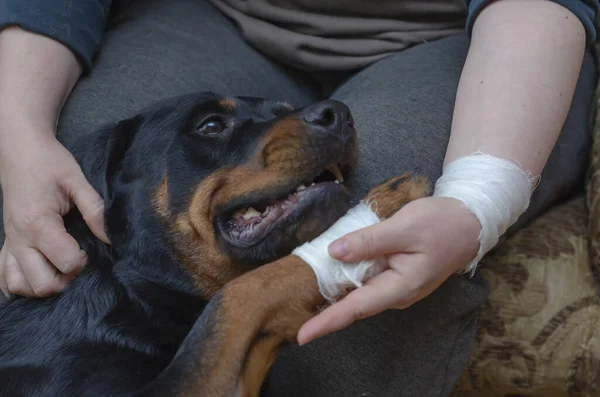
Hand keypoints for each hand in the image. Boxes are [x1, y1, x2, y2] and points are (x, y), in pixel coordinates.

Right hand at [0, 130, 108, 297]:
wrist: (19, 149)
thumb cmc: (49, 162)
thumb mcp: (77, 180)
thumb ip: (95, 210)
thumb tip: (111, 237)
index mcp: (38, 223)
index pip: (65, 263)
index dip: (83, 261)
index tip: (89, 248)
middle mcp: (19, 239)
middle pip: (42, 284)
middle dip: (65, 280)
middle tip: (77, 261)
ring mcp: (9, 243)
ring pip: (19, 287)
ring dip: (42, 284)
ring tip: (59, 268)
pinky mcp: (5, 242)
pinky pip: (4, 277)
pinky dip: (20, 283)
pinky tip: (38, 274)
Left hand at [297, 196, 480, 344]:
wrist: (469, 222)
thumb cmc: (440, 224)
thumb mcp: (403, 227)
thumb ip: (369, 241)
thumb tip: (334, 252)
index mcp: (400, 287)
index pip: (356, 308)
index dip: (327, 322)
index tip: (302, 335)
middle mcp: (396, 294)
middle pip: (354, 304)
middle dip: (325, 310)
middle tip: (295, 308)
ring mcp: (396, 287)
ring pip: (359, 292)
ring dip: (335, 293)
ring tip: (306, 292)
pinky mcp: (396, 276)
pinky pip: (367, 281)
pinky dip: (348, 278)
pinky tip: (333, 271)